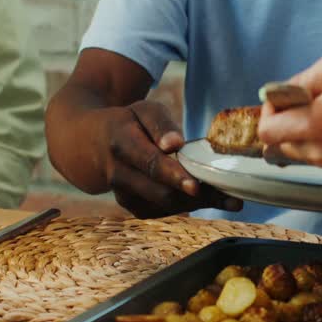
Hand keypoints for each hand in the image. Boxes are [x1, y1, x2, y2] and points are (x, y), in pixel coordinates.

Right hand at [103, 100, 240, 217]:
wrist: (91, 144)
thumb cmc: (127, 122)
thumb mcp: (143, 110)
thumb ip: (160, 123)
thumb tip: (175, 144)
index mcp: (121, 143)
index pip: (150, 164)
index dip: (174, 177)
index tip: (196, 186)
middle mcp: (119, 174)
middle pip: (161, 193)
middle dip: (197, 196)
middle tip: (230, 195)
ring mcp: (123, 194)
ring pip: (165, 206)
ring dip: (197, 204)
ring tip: (228, 199)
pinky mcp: (132, 206)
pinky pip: (163, 211)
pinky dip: (186, 206)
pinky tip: (207, 199)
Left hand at [257, 52, 321, 175]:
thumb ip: (301, 81)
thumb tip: (280, 93)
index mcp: (313, 125)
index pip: (266, 132)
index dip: (269, 112)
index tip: (283, 99)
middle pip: (283, 144)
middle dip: (288, 122)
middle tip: (311, 101)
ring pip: (306, 153)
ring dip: (310, 134)